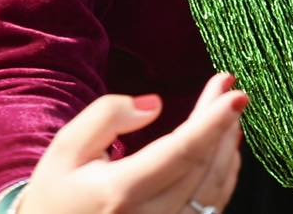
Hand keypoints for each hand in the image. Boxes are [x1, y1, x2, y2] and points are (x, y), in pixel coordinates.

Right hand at [21, 73, 246, 213]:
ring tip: (230, 114)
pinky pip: (209, 208)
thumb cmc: (56, 194)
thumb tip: (154, 104)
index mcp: (120, 192)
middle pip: (202, 168)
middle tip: (232, 91)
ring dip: (227, 149)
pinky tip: (224, 151)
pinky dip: (223, 177)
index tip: (235, 94)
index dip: (212, 122)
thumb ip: (107, 116)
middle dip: (222, 125)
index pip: (181, 152)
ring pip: (213, 190)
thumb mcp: (67, 147)